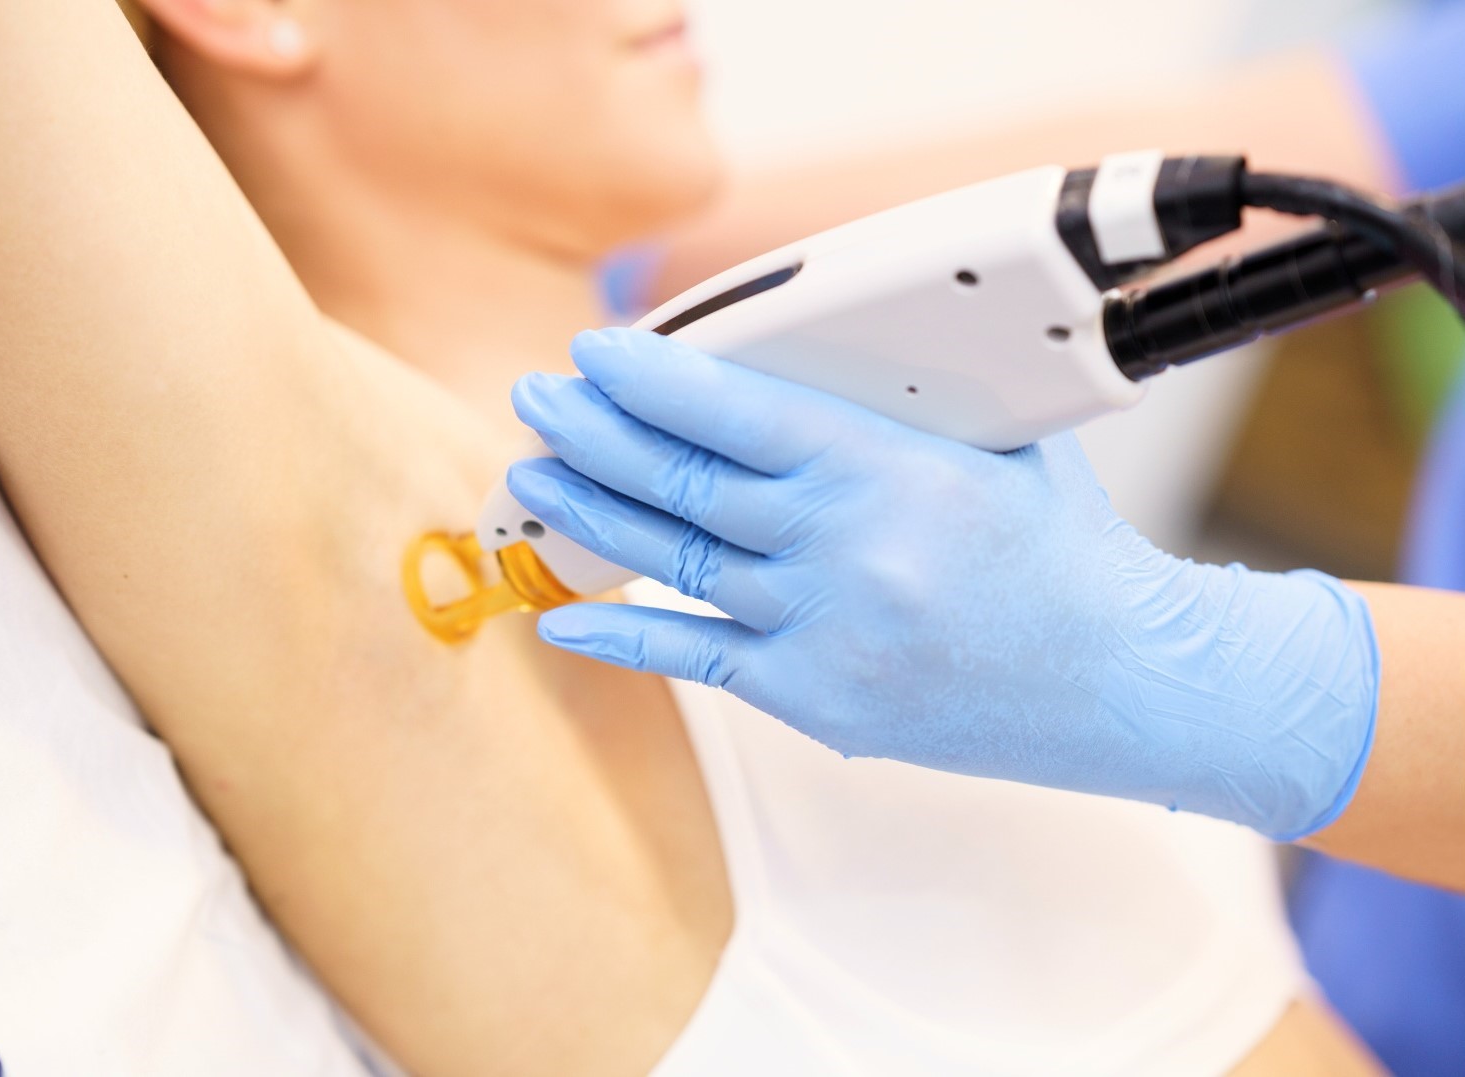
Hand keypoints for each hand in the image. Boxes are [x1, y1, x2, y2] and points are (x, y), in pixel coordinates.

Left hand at [507, 328, 1379, 840]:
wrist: (1129, 681)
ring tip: (530, 472)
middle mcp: (841, 551)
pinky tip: (560, 618)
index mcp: (888, 471)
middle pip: (682, 483)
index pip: (735, 411)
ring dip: (589, 513)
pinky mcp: (817, 699)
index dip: (649, 378)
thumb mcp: (1001, 444)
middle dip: (592, 432)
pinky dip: (623, 638)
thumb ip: (906, 406)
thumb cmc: (1070, 553)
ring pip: (672, 564)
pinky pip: (696, 660)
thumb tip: (819, 359)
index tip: (593, 351)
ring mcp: (822, 632)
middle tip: (535, 395)